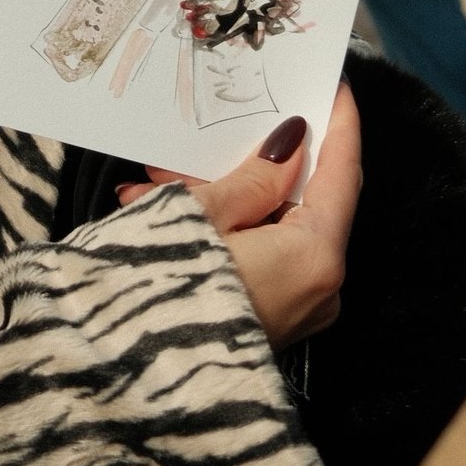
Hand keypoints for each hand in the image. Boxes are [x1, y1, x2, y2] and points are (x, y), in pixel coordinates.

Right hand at [125, 82, 361, 347]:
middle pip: (305, 202)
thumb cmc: (163, 290)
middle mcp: (320, 290)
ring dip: (230, 195)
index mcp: (316, 256)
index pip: (343, 173)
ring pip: (275, 229)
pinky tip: (170, 213)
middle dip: (261, 160)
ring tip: (166, 174)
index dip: (341, 124)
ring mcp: (295, 312)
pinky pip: (259, 259)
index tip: (335, 86)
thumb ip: (256, 176)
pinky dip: (226, 231)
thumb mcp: (202, 215)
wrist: (121, 380)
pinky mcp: (267, 326)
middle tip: (224, 125)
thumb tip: (294, 144)